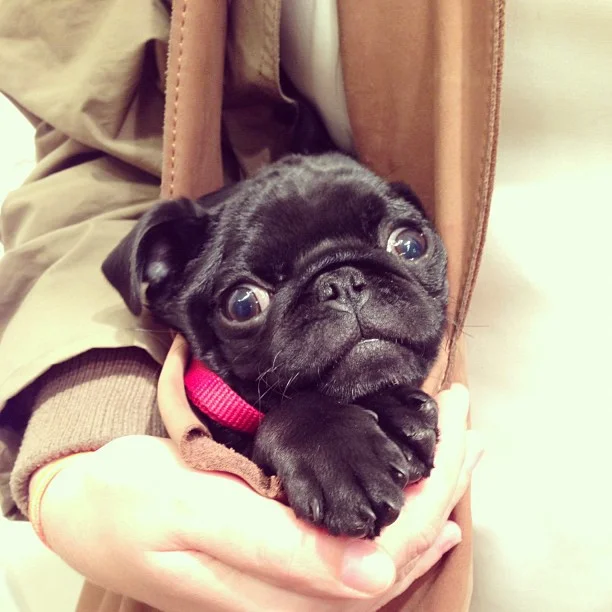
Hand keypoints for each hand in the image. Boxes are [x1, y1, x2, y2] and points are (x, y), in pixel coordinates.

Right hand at [38, 384, 480, 611]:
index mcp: (283, 590)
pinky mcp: (284, 555)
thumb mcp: (195, 518)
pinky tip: (422, 495)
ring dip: (428, 491)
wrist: (94, 512)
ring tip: (460, 444)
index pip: (388, 551)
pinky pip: (357, 538)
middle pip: (397, 545)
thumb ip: (280, 551)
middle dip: (441, 479)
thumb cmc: (135, 508)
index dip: (432, 491)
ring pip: (386, 544)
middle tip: (465, 417)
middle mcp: (298, 593)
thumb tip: (376, 576)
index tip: (455, 428)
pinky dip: (396, 508)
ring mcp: (293, 577)